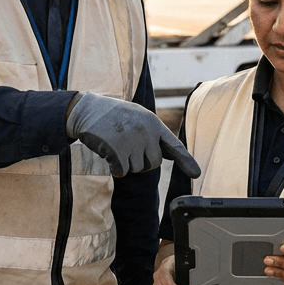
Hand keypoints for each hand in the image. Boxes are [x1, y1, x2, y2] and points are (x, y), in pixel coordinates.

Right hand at [65, 92, 200, 177]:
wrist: (87, 110)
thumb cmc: (113, 115)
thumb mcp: (137, 117)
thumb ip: (152, 133)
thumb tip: (164, 155)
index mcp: (153, 123)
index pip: (174, 145)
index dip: (186, 161)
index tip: (196, 174)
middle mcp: (146, 131)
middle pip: (153, 163)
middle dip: (141, 163)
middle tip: (128, 150)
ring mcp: (132, 140)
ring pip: (136, 169)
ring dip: (125, 164)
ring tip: (116, 145)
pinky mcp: (117, 150)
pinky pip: (122, 171)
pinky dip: (114, 168)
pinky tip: (108, 152)